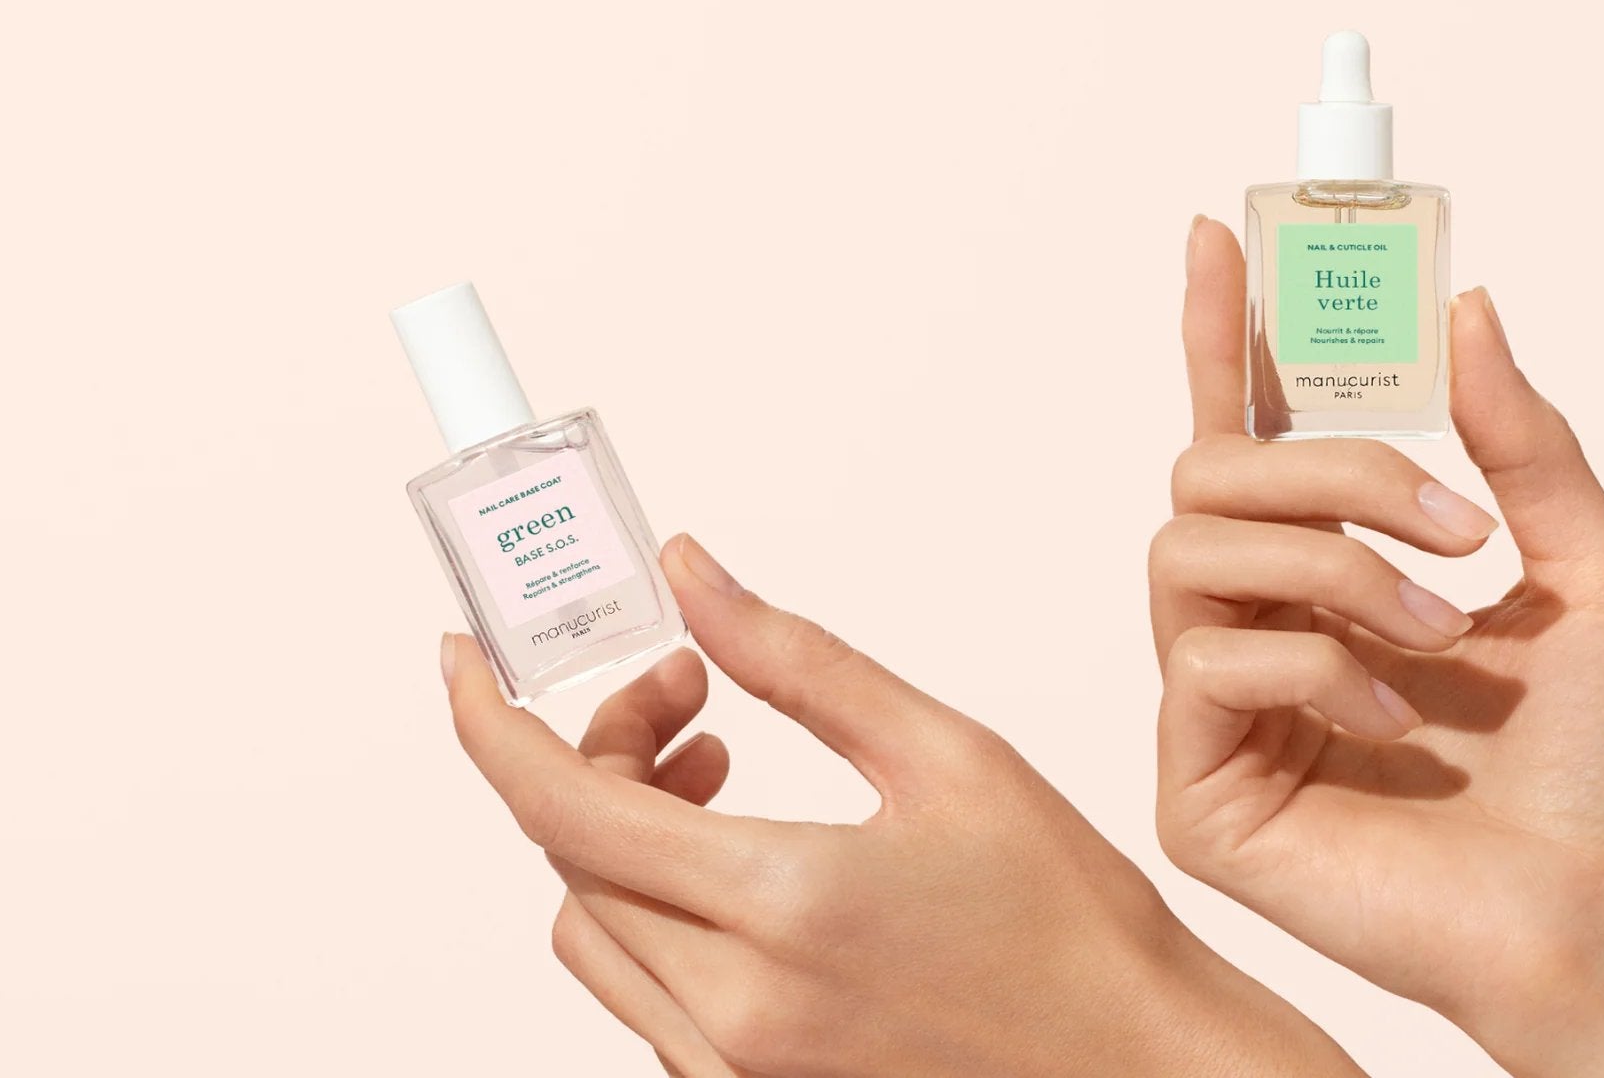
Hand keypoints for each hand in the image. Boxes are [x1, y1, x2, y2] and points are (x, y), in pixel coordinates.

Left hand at [448, 534, 1363, 1076]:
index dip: (488, 719)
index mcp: (780, 905)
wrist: (1137, 1068)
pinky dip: (658, 911)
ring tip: (722, 775)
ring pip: (594, 929)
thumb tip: (691, 575)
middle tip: (690, 695)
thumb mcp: (949, 757)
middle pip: (571, 856)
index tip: (465, 657)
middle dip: (599, 751)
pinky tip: (743, 866)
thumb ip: (798, 661)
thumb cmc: (1074, 926)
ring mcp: (734, 1067)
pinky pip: (644, 994)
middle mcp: (736, 1006)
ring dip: (623, 835)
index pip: (560, 803)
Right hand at [1148, 217, 1603, 1075]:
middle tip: (1452, 523)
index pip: (1252, 438)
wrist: (1599, 915)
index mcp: (1334, 578)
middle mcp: (1258, 632)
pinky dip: (1319, 666)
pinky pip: (1210, 662)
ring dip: (1332, 566)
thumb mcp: (1589, 570)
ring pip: (1190, 551)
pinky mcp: (1198, 792)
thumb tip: (1466, 306)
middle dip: (1327, 471)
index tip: (1221, 235)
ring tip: (1438, 629)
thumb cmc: (1601, 771)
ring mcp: (1217, 712)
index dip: (1227, 337)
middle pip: (1207, 474)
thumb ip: (1523, 441)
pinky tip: (1396, 720)